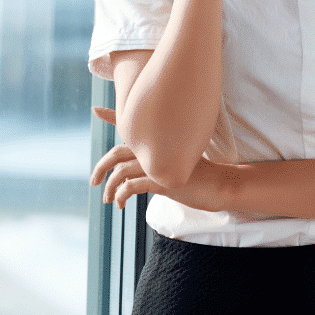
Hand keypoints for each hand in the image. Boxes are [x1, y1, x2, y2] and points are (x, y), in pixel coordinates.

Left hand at [90, 106, 233, 211]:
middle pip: (116, 152)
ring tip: (108, 200)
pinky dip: (122, 195)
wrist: (221, 184)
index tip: (95, 109)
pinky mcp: (162, 180)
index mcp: (157, 141)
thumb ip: (158, 160)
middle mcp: (155, 148)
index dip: (111, 116)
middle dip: (100, 167)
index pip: (129, 124)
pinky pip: (132, 186)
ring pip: (121, 172)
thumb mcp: (176, 162)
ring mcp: (158, 163)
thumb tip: (141, 169)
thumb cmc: (199, 174)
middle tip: (93, 182)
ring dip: (110, 188)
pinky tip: (120, 204)